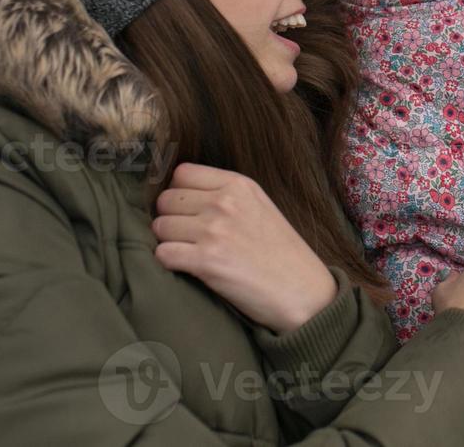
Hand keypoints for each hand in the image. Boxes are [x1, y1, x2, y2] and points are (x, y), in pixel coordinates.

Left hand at [152, 162, 336, 332]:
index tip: (187, 209)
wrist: (303, 292)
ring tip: (188, 253)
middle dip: (170, 218)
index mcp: (238, 185)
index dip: (179, 192)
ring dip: (168, 242)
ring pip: (160, 226)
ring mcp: (214, 231)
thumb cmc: (282, 253)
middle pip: (166, 199)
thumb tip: (183, 195)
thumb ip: (226, 195)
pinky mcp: (206, 261)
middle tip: (186, 236)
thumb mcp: (259, 207)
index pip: (182, 173)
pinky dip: (168, 263)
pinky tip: (187, 268)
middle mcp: (224, 202)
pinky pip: (162, 254)